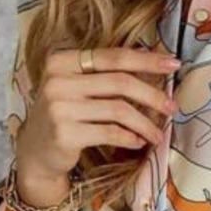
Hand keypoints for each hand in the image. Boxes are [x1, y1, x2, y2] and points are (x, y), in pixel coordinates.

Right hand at [15, 46, 180, 190]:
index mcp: (62, 60)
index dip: (147, 60)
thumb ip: (107, 76)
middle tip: (172, 107)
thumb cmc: (66, 116)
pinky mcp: (64, 133)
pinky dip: (130, 138)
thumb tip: (157, 67)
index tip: (174, 64)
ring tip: (159, 134)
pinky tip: (139, 142)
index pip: (113, 56)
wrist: (36, 153)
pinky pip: (110, 132)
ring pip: (119, 110)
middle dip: (152, 95)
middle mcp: (58, 80)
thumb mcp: (79, 89)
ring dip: (145, 123)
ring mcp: (59, 107)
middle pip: (120, 82)